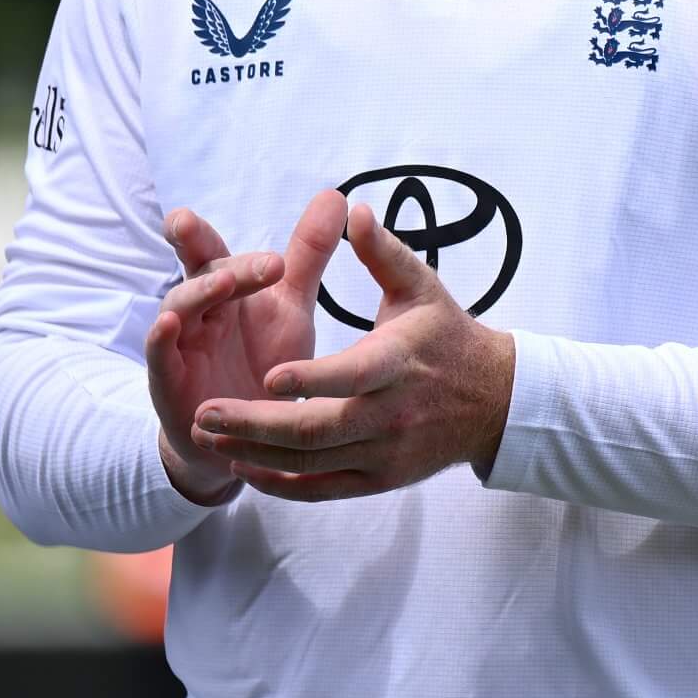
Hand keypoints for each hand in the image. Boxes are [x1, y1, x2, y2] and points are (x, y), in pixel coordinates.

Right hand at [147, 191, 347, 503]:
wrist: (247, 436)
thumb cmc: (266, 361)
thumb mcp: (290, 306)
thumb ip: (307, 254)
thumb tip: (334, 193)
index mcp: (229, 288)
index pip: (224, 251)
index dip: (241, 246)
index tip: (278, 256)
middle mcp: (201, 309)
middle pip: (196, 268)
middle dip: (191, 241)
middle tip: (191, 222)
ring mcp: (181, 343)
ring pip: (179, 307)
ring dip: (198, 292)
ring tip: (223, 280)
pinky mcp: (168, 381)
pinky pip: (158, 356)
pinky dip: (161, 339)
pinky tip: (169, 324)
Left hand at [186, 197, 517, 502]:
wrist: (494, 401)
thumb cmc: (447, 335)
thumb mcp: (421, 288)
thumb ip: (382, 251)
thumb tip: (352, 208)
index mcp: (398, 362)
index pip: (351, 376)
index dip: (311, 380)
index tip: (268, 375)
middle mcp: (390, 414)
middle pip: (316, 429)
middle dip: (254, 424)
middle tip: (203, 413)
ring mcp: (383, 452)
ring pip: (310, 463)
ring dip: (253, 453)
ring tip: (206, 436)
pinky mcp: (379, 479)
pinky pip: (321, 489)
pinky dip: (279, 484)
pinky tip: (243, 468)